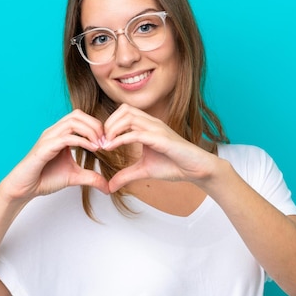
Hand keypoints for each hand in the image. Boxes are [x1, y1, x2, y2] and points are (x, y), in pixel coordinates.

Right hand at [0, 110, 109, 200]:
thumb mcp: (74, 177)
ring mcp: (48, 138)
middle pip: (77, 115)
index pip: (80, 118)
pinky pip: (66, 138)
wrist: (24, 189)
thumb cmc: (45, 179)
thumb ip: (91, 178)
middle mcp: (53, 132)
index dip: (96, 125)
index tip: (107, 141)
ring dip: (90, 131)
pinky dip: (82, 141)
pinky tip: (92, 149)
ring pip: (72, 122)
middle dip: (95, 125)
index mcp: (60, 134)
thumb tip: (108, 187)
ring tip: (100, 145)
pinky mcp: (44, 148)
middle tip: (106, 141)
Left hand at [101, 104, 217, 191]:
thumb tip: (110, 186)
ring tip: (105, 144)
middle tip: (100, 141)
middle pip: (124, 110)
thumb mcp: (143, 171)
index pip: (124, 112)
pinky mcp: (161, 139)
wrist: (195, 170)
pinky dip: (120, 139)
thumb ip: (126, 175)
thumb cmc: (173, 166)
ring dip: (112, 129)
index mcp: (148, 126)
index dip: (109, 123)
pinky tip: (111, 147)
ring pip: (128, 117)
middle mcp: (152, 123)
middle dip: (108, 123)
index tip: (100, 140)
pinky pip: (136, 133)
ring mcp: (157, 129)